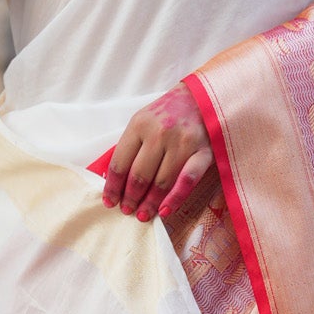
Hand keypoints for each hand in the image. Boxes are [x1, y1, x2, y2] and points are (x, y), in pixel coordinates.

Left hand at [104, 83, 216, 222]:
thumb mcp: (142, 121)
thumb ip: (128, 146)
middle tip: (127, 211)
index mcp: (139, 125)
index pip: (120, 163)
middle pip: (139, 176)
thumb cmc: (167, 113)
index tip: (110, 202)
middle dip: (130, 198)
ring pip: (161, 182)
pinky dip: (175, 198)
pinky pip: (187, 181)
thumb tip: (110, 178)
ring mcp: (183, 143)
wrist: (202, 98)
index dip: (113, 187)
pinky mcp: (203, 152)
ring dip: (150, 203)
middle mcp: (160, 134)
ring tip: (143, 215)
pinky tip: (165, 211)